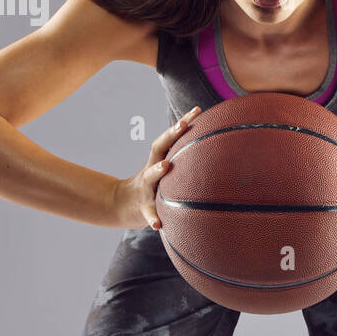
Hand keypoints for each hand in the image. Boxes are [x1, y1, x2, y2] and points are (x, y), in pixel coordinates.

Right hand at [113, 105, 202, 229]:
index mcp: (158, 160)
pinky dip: (152, 218)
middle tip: (182, 125)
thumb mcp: (165, 171)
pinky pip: (148, 213)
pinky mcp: (142, 208)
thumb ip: (183, 161)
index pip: (169, 138)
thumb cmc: (153, 186)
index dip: (182, 123)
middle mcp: (151, 170)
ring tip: (167, 165)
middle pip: (158, 149)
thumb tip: (215, 152)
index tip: (198, 110)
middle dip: (170, 135)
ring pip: (150, 178)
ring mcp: (145, 189)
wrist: (122, 205)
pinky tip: (159, 225)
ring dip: (158, 171)